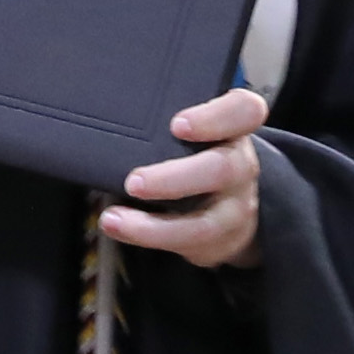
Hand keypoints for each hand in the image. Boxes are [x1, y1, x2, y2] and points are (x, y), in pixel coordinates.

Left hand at [104, 88, 266, 269]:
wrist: (229, 202)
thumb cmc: (196, 153)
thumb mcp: (192, 130)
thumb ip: (163, 117)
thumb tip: (108, 110)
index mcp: (234, 128)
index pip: (245, 111)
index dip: (215, 118)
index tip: (178, 125)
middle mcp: (241, 166)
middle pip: (222, 170)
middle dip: (175, 178)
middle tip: (134, 181)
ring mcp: (235, 206)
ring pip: (204, 222)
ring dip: (154, 224)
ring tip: (116, 219)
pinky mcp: (220, 238)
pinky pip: (187, 244)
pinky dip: (148, 237)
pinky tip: (120, 228)